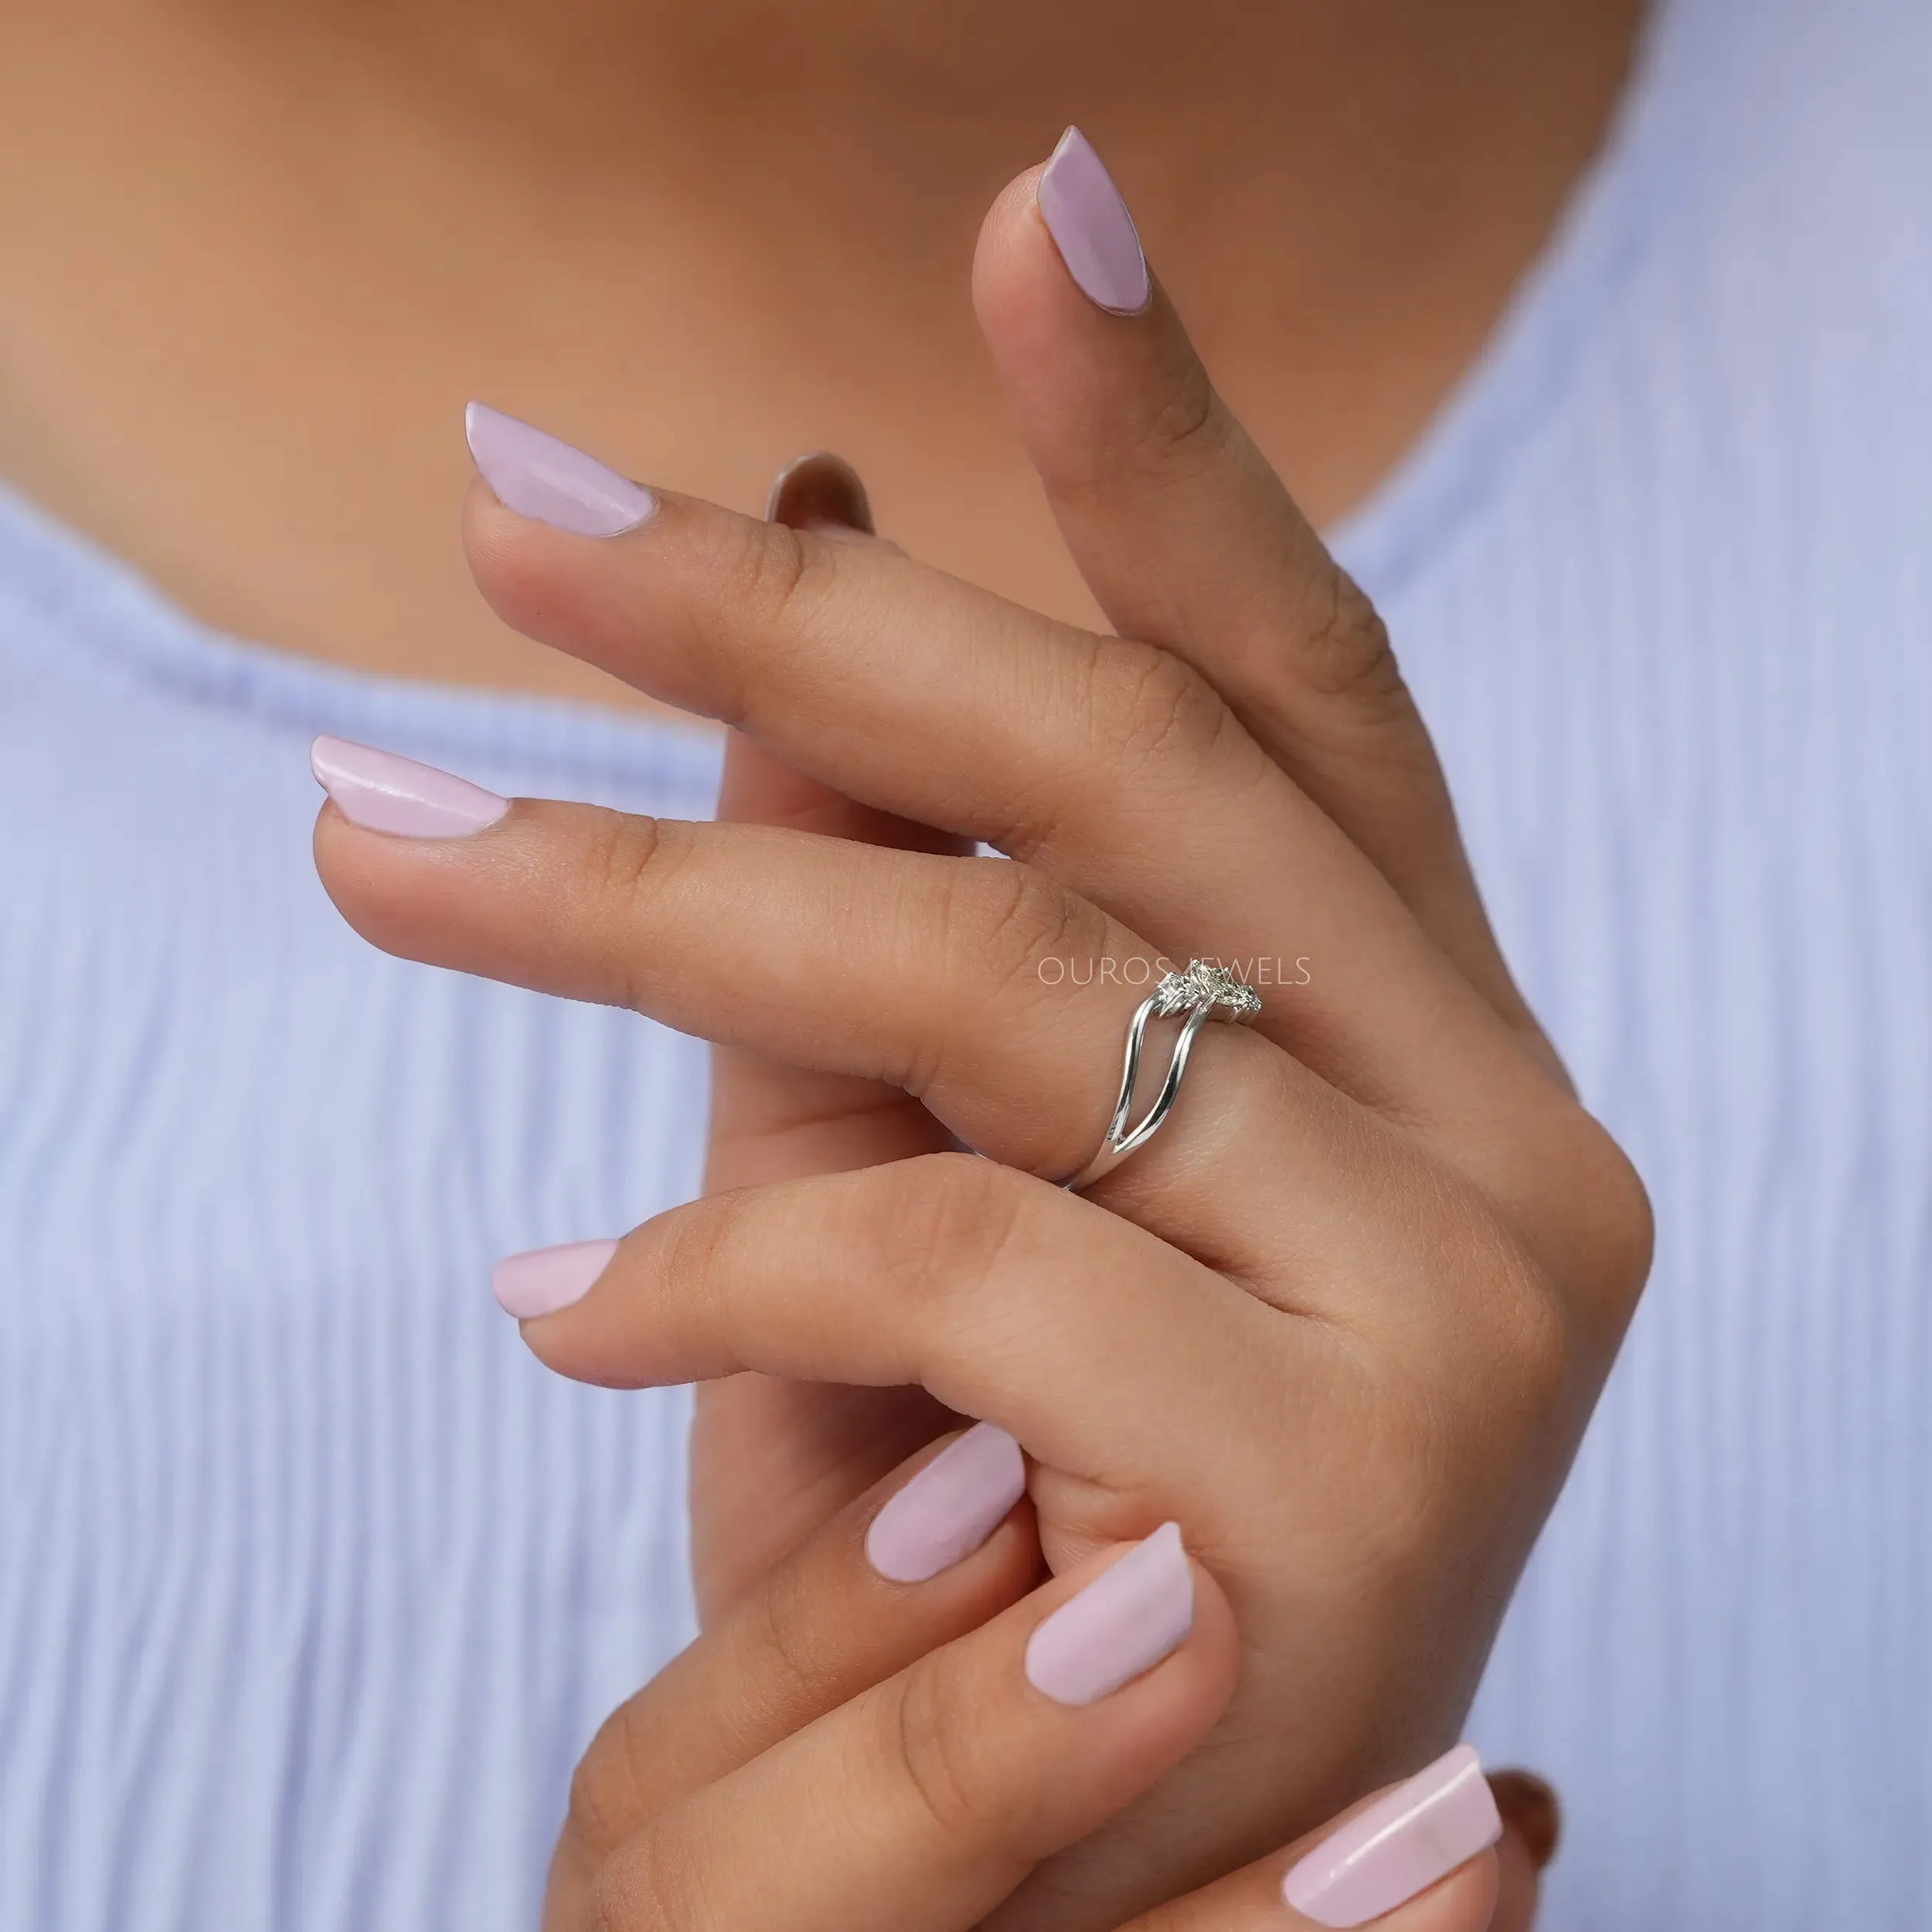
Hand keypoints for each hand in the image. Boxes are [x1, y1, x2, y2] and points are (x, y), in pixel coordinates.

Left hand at [310, 139, 1648, 1928]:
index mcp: (1427, 1036)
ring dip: (657, 908)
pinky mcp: (1367, 1496)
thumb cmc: (997, 1504)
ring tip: (383, 853)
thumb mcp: (918, 1193)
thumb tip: (788, 650)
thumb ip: (876, 936)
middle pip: (1126, 778)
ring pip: (1014, 985)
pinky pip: (967, 1258)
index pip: (1303, 685)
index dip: (1171, 441)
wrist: (1073, 1878)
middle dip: (802, 622)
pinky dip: (726, 1266)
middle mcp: (1510, 1129)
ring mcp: (1474, 1302)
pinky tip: (555, 1310)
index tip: (1037, 210)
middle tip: (513, 516)